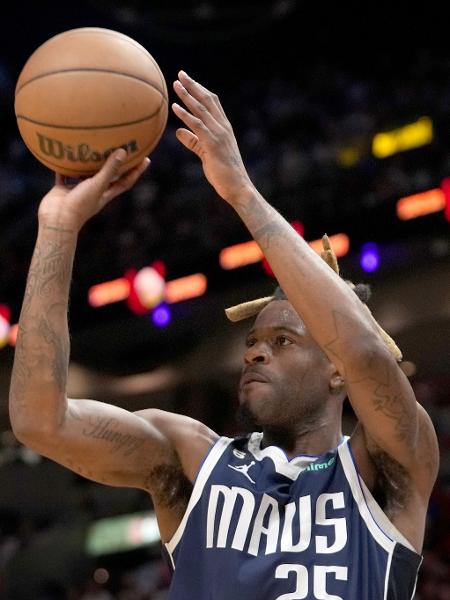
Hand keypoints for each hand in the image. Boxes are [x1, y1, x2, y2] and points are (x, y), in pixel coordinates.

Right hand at [38, 149, 149, 231]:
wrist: (57, 220)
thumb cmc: (80, 205)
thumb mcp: (97, 185)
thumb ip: (109, 169)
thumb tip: (123, 152)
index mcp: (106, 194)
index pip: (126, 181)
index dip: (136, 171)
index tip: (146, 159)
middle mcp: (94, 192)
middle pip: (108, 176)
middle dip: (115, 163)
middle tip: (121, 147)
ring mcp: (79, 191)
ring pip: (85, 174)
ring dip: (88, 163)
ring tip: (91, 146)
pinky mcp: (63, 190)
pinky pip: (64, 175)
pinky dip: (64, 166)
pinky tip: (63, 152)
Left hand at [172, 71, 253, 204]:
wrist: (237, 187)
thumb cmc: (223, 173)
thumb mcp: (205, 154)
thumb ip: (193, 142)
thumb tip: (178, 132)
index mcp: (224, 128)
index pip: (212, 103)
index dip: (199, 90)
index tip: (188, 80)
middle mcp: (223, 127)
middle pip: (207, 101)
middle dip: (193, 86)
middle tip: (180, 74)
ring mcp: (219, 135)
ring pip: (202, 110)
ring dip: (187, 96)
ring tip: (175, 85)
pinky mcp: (213, 144)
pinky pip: (198, 126)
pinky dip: (186, 115)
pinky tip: (175, 107)